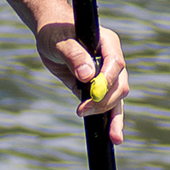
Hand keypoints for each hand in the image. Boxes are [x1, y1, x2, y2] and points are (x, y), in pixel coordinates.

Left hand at [37, 19, 127, 142]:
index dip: (107, 79)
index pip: (115, 62)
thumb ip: (73, 54)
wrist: (51, 35)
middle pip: (119, 85)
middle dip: (106, 102)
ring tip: (113, 137)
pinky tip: (111, 135)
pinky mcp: (97, 89)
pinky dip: (109, 119)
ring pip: (116, 99)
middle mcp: (112, 61)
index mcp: (107, 43)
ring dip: (114, 117)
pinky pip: (106, 105)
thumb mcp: (60, 40)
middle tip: (82, 111)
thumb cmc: (55, 32)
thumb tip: (87, 75)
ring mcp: (107, 77)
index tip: (93, 93)